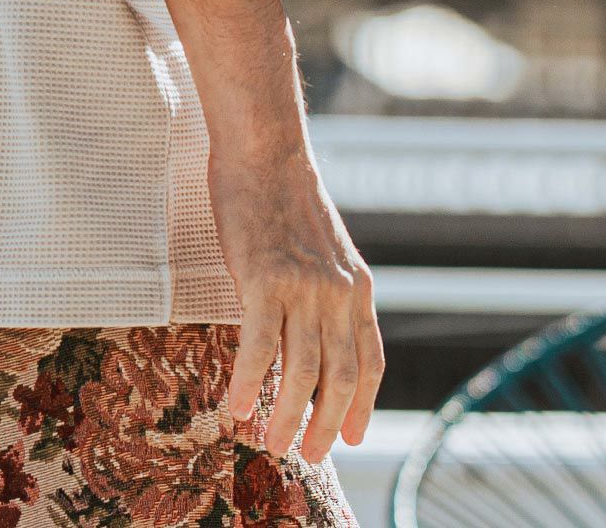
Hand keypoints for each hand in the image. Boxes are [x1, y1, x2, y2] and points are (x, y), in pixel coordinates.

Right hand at [209, 137, 383, 464]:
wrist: (264, 150)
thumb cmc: (283, 195)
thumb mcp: (324, 248)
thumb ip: (327, 289)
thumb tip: (314, 330)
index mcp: (358, 287)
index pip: (370, 363)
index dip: (361, 406)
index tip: (349, 437)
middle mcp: (339, 294)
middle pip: (340, 379)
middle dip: (324, 424)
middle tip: (305, 454)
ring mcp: (304, 288)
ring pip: (302, 372)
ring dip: (286, 417)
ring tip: (270, 443)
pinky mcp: (265, 279)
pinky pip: (260, 347)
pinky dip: (248, 383)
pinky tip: (235, 406)